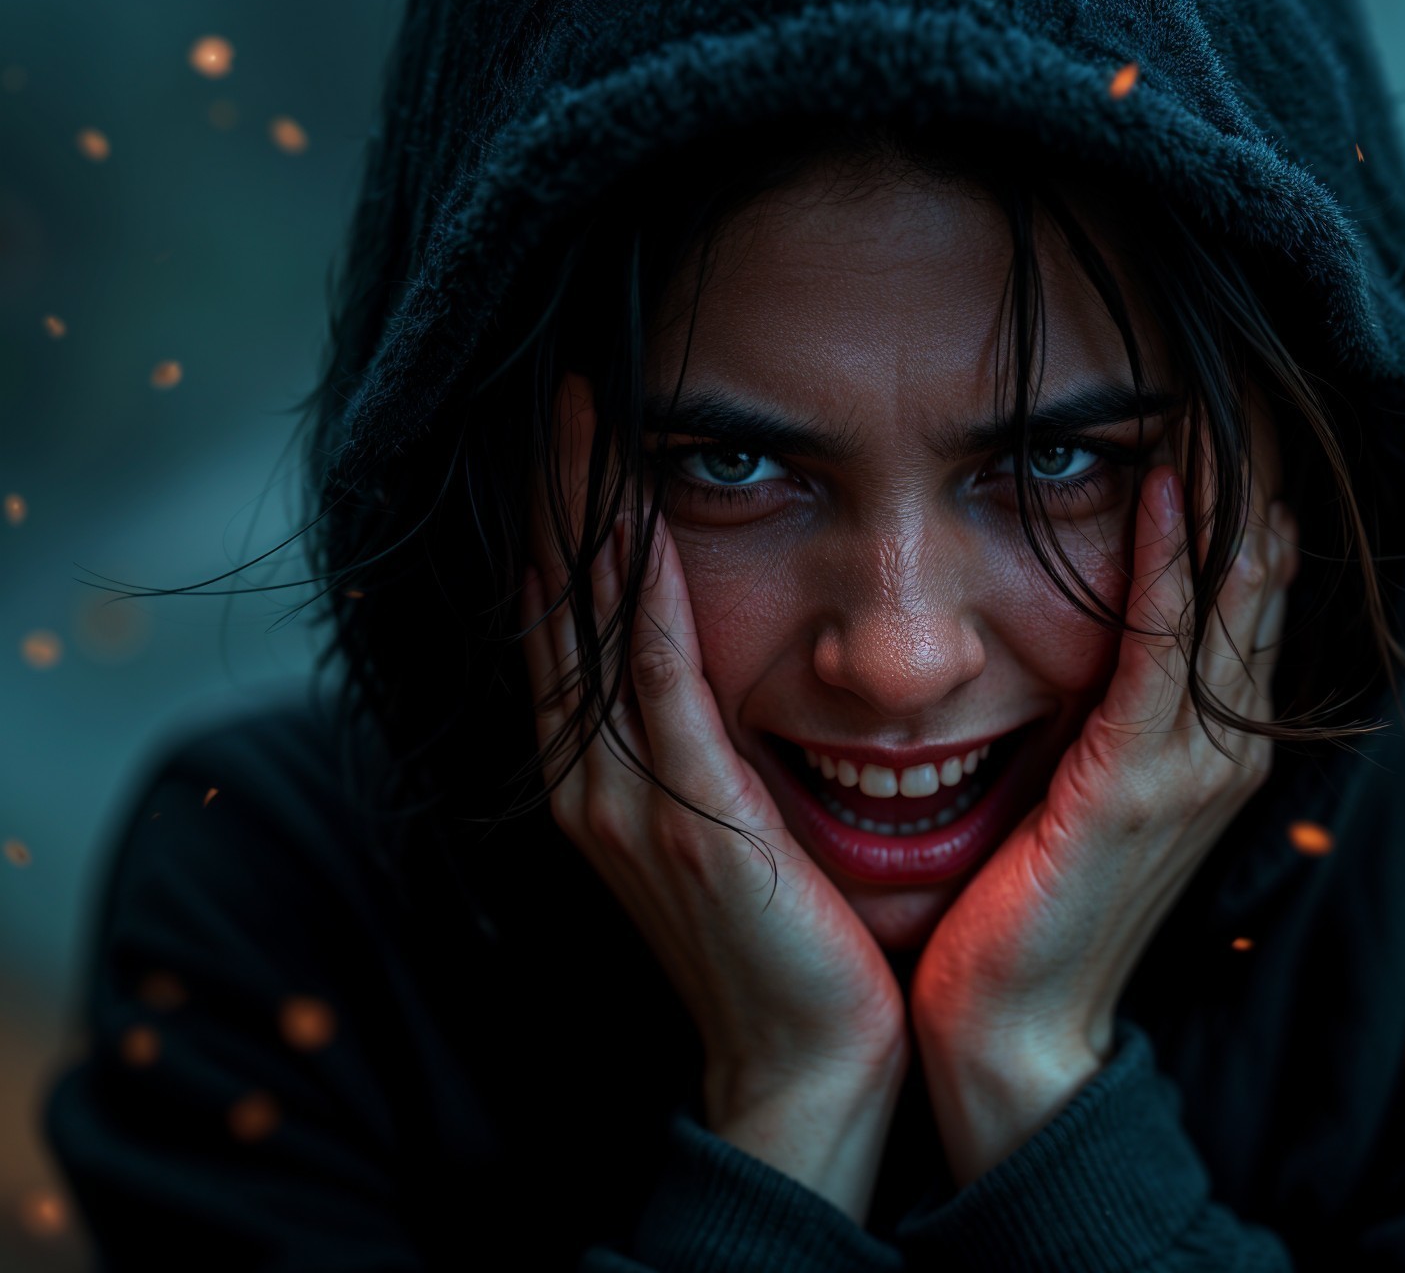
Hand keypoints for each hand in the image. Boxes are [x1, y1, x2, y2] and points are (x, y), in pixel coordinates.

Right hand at [519, 379, 906, 1219]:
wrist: (809, 1062)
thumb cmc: (786, 939)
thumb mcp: (728, 822)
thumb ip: (704, 739)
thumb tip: (716, 654)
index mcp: (600, 780)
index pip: (558, 623)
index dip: (552, 522)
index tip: (567, 430)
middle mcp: (591, 783)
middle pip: (549, 608)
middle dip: (549, 496)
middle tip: (557, 388)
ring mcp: (627, 805)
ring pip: (585, 631)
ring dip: (580, 517)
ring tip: (579, 416)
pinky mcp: (688, 824)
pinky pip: (656, 689)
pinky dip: (639, 602)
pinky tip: (637, 524)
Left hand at [909, 456, 1298, 1185]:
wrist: (1005, 1029)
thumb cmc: (1025, 909)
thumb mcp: (1076, 789)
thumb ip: (1100, 713)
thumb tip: (1084, 623)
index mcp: (1208, 749)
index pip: (1249, 599)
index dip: (1250, 503)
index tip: (1232, 406)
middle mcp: (1220, 750)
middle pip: (1263, 584)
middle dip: (1259, 478)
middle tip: (1252, 368)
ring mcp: (1190, 771)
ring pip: (1233, 602)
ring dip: (1233, 494)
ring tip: (1230, 393)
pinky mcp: (1134, 790)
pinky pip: (1164, 653)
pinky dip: (1173, 566)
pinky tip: (1169, 488)